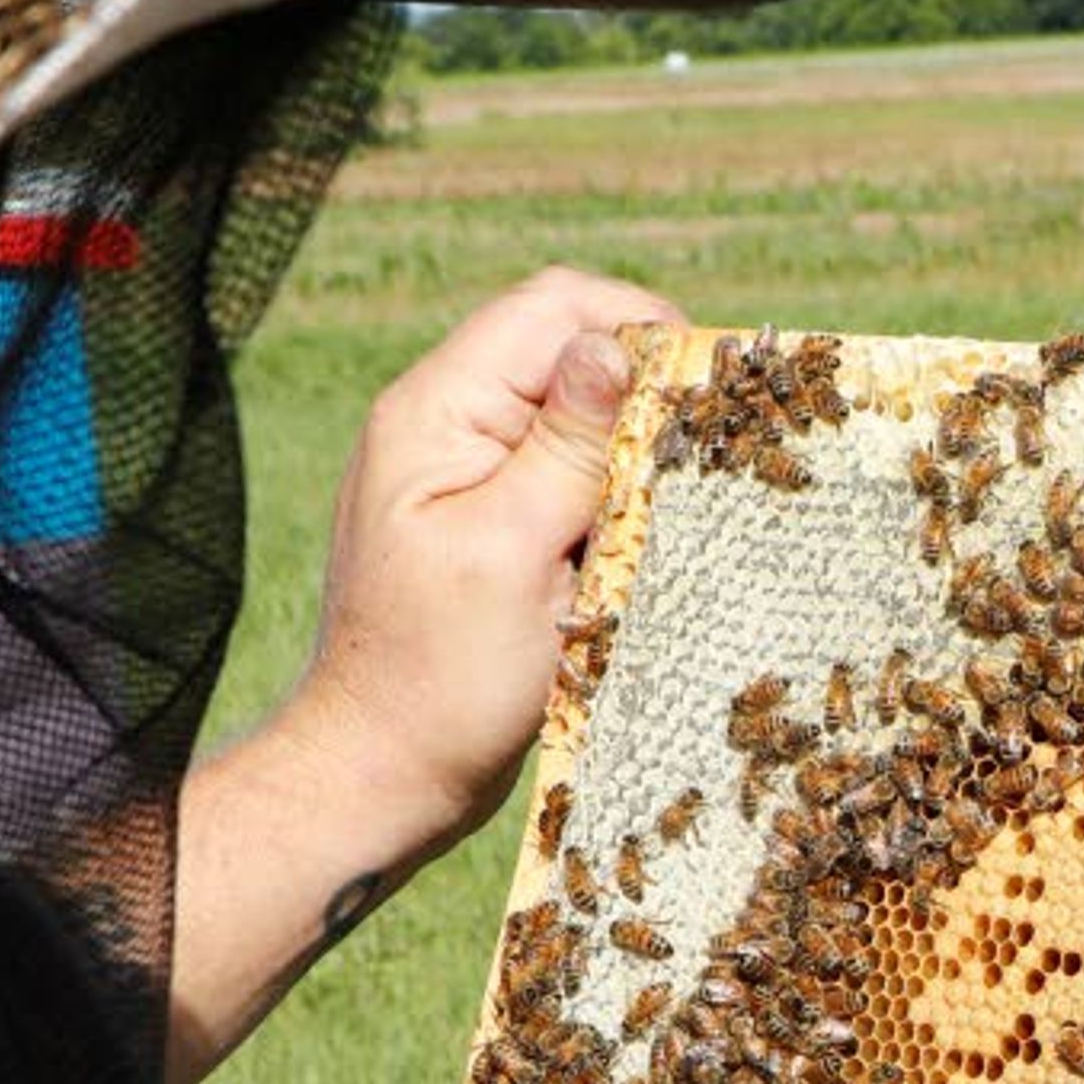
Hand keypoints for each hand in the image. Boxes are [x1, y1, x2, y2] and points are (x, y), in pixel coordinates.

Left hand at [269, 265, 679, 869]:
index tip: (702, 390)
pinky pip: (562, 475)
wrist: (380, 775)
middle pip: (565, 351)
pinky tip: (633, 544)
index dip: (638, 327)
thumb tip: (615, 344)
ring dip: (628, 451)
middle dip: (641, 390)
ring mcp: (462, 475)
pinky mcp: (486, 523)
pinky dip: (608, 497)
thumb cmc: (440, 678)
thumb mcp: (514, 554)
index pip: (551, 308)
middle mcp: (443, 426)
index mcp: (435, 412)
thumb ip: (565, 444)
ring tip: (669, 508)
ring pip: (573, 415)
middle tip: (698, 452)